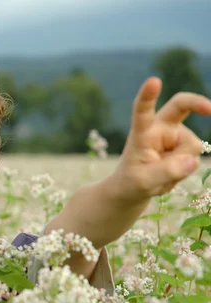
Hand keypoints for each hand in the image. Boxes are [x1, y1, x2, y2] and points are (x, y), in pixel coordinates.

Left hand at [113, 77, 210, 200]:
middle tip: (210, 109)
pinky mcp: (185, 146)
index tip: (153, 81)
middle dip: (197, 103)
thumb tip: (192, 161)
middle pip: (180, 106)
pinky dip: (185, 171)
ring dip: (181, 165)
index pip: (143, 111)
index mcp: (141, 132)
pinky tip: (170, 174)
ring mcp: (175, 136)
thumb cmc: (132, 182)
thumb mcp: (143, 182)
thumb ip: (167, 171)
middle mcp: (160, 129)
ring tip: (161, 174)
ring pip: (192, 146)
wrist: (134, 189)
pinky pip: (195, 159)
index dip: (148, 96)